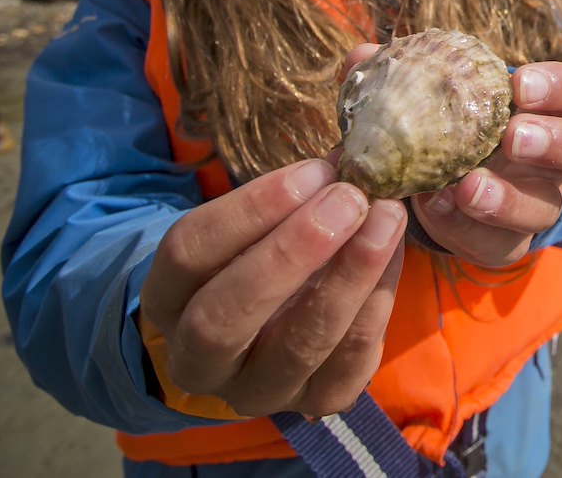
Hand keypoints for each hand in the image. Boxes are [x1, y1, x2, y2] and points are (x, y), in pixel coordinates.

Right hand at [139, 157, 407, 419]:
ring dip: (349, 277)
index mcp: (167, 299)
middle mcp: (199, 358)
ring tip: (386, 219)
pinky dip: (377, 306)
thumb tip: (348, 158)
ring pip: (298, 346)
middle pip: (225, 317)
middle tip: (349, 199)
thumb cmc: (259, 254)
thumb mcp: (258, 223)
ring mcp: (257, 390)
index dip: (250, 209)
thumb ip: (291, 197)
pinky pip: (348, 364)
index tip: (314, 171)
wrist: (271, 327)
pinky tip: (393, 255)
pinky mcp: (315, 402)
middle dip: (292, 253)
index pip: (188, 253)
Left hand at [412, 61, 561, 267]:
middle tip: (513, 137)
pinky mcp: (508, 244)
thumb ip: (400, 72)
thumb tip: (363, 54)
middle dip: (560, 142)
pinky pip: (502, 244)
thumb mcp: (427, 92)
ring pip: (549, 208)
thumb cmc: (441, 121)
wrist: (431, 184)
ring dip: (509, 198)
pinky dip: (466, 227)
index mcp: (550, 108)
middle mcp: (556, 159)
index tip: (520, 85)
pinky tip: (435, 206)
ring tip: (467, 186)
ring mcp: (537, 204)